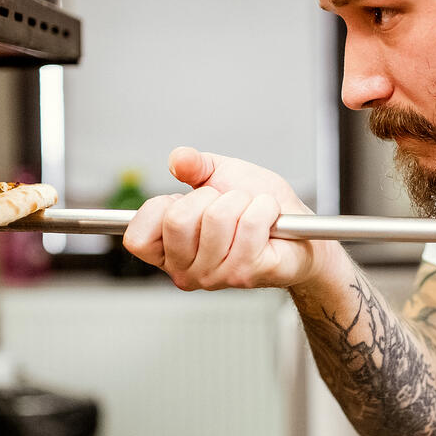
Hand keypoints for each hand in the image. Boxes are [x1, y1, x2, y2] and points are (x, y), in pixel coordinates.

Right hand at [122, 147, 324, 290]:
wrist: (298, 229)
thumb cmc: (258, 208)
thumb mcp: (220, 176)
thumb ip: (194, 166)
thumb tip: (178, 159)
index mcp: (169, 251)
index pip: (137, 236)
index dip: (162, 207)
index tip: (186, 201)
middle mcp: (187, 270)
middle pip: (177, 220)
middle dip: (209, 197)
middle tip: (227, 204)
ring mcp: (216, 276)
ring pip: (216, 218)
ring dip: (242, 202)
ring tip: (251, 211)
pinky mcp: (246, 274)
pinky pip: (249, 224)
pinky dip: (264, 208)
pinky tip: (268, 219)